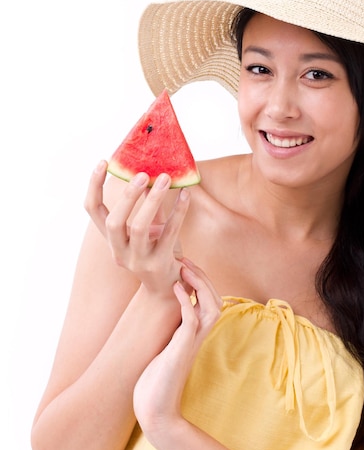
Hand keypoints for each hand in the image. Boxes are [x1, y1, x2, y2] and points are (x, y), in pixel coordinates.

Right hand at [84, 160, 190, 288]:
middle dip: (127, 196)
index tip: (103, 162)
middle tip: (142, 174)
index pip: (92, 210)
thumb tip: (147, 171)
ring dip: (153, 200)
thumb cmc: (158, 250)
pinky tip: (186, 195)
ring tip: (166, 179)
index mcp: (111, 239)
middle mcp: (119, 251)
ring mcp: (138, 260)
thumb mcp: (148, 227)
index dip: (94, 185)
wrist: (169, 287)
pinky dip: (178, 211)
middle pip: (113, 221)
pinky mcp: (160, 263)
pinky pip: (169, 233)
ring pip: (139, 227)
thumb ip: (145, 203)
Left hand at [133, 259, 222, 445]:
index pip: (210, 301)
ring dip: (200, 284)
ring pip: (212, 307)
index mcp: (194, 335)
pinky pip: (192, 319)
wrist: (153, 410)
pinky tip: (175, 287)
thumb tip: (155, 313)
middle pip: (215, 300)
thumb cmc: (153, 381)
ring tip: (183, 268)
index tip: (184, 265)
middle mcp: (198, 337)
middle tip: (185, 261)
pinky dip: (185, 300)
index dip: (201, 281)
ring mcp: (192, 344)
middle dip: (203, 277)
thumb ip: (167, 332)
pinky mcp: (182, 350)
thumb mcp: (162, 348)